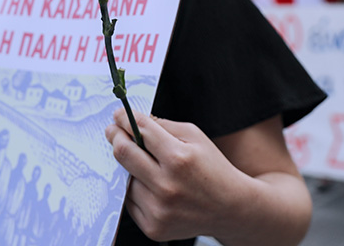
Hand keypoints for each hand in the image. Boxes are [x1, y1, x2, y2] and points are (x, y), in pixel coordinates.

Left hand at [104, 108, 245, 241]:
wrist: (231, 209)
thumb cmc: (213, 169)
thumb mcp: (195, 136)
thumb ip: (163, 126)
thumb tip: (133, 121)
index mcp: (179, 159)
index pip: (141, 131)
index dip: (125, 119)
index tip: (118, 115)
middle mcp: (167, 186)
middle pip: (124, 154)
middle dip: (115, 137)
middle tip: (113, 131)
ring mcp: (158, 210)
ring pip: (126, 178)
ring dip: (131, 168)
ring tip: (149, 167)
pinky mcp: (153, 227)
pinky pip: (130, 201)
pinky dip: (137, 190)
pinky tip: (152, 186)